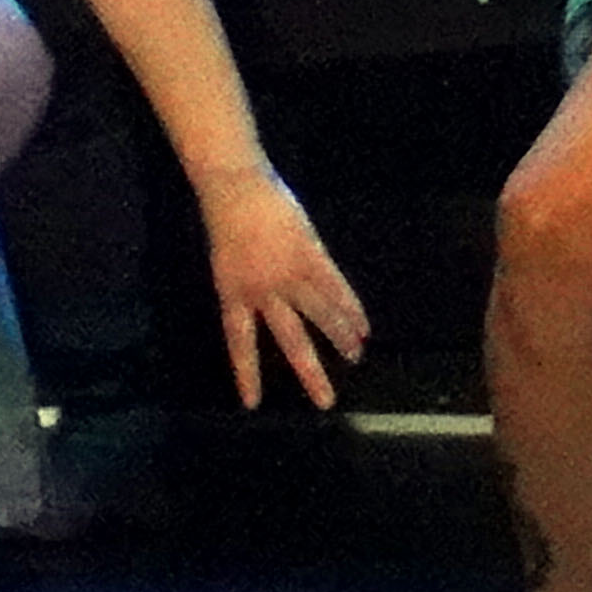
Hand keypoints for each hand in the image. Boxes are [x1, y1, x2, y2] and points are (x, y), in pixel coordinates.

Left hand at [195, 171, 372, 410]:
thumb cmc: (229, 216)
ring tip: (355, 356)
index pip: (240, 343)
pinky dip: (350, 307)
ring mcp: (287, 274)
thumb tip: (278, 300)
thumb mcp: (228, 259)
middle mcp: (261, 292)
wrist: (235, 188)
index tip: (252, 403)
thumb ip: (248, 283)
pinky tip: (362, 325)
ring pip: (319, 315)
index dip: (246, 373)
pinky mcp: (309, 256)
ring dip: (341, 337)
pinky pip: (334, 288)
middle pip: (289, 341)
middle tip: (326, 401)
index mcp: (233, 295)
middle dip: (310, 373)